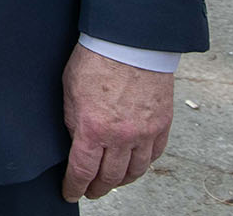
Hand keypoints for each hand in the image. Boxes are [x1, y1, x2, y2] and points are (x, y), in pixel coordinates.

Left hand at [62, 44, 175, 199]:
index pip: (83, 170)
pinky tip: (134, 165)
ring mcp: (145, 132)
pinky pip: (154, 155)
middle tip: (90, 191)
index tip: (70, 192)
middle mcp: (122, 136)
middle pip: (110, 177)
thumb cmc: (96, 59)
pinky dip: (143, 164)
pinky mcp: (162, 125)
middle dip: (97, 188)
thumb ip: (74, 121)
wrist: (130, 41)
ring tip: (111, 182)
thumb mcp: (70, 91)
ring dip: (121, 180)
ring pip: (135, 171)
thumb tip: (77, 142)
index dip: (75, 186)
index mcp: (94, 128)